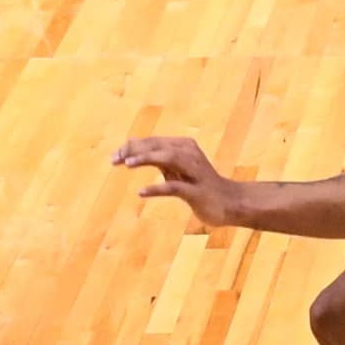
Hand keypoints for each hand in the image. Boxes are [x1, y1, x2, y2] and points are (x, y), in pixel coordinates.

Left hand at [114, 135, 248, 227]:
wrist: (230, 202)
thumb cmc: (200, 184)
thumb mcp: (177, 168)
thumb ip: (157, 157)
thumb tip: (131, 145)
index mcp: (184, 146)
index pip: (154, 141)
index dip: (133, 147)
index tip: (114, 157)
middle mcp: (190, 154)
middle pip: (159, 146)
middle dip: (135, 151)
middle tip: (115, 159)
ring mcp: (195, 172)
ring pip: (169, 159)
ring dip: (147, 159)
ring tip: (127, 164)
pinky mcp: (197, 191)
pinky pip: (175, 187)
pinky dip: (157, 188)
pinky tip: (141, 192)